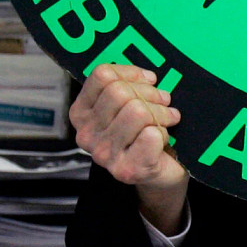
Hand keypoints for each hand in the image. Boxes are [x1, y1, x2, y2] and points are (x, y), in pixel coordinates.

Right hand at [69, 64, 187, 232]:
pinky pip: (151, 134)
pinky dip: (163, 133)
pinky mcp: (126, 171)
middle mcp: (86, 135)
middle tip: (163, 103)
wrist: (159, 172)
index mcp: (80, 113)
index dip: (132, 73)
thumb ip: (125, 85)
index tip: (149, 81)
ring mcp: (104, 155)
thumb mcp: (126, 105)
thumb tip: (147, 76)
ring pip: (137, 111)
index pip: (103, 75)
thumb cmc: (143, 133)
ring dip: (160, 113)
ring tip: (166, 120)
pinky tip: (162, 140)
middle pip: (120, 92)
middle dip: (151, 94)